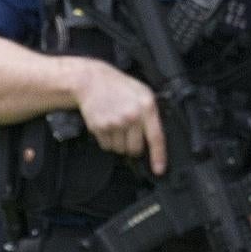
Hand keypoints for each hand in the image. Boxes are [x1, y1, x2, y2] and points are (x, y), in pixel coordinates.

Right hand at [73, 59, 167, 174]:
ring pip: (120, 149)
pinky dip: (107, 141)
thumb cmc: (119, 87)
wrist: (91, 81)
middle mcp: (132, 116)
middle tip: (129, 134)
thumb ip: (151, 113)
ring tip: (116, 125)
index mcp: (146, 107)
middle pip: (135, 149)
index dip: (159, 156)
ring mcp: (115, 122)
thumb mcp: (142, 93)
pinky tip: (107, 126)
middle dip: (133, 147)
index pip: (156, 137)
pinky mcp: (99, 127)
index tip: (159, 170)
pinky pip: (106, 146)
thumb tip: (157, 138)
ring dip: (119, 143)